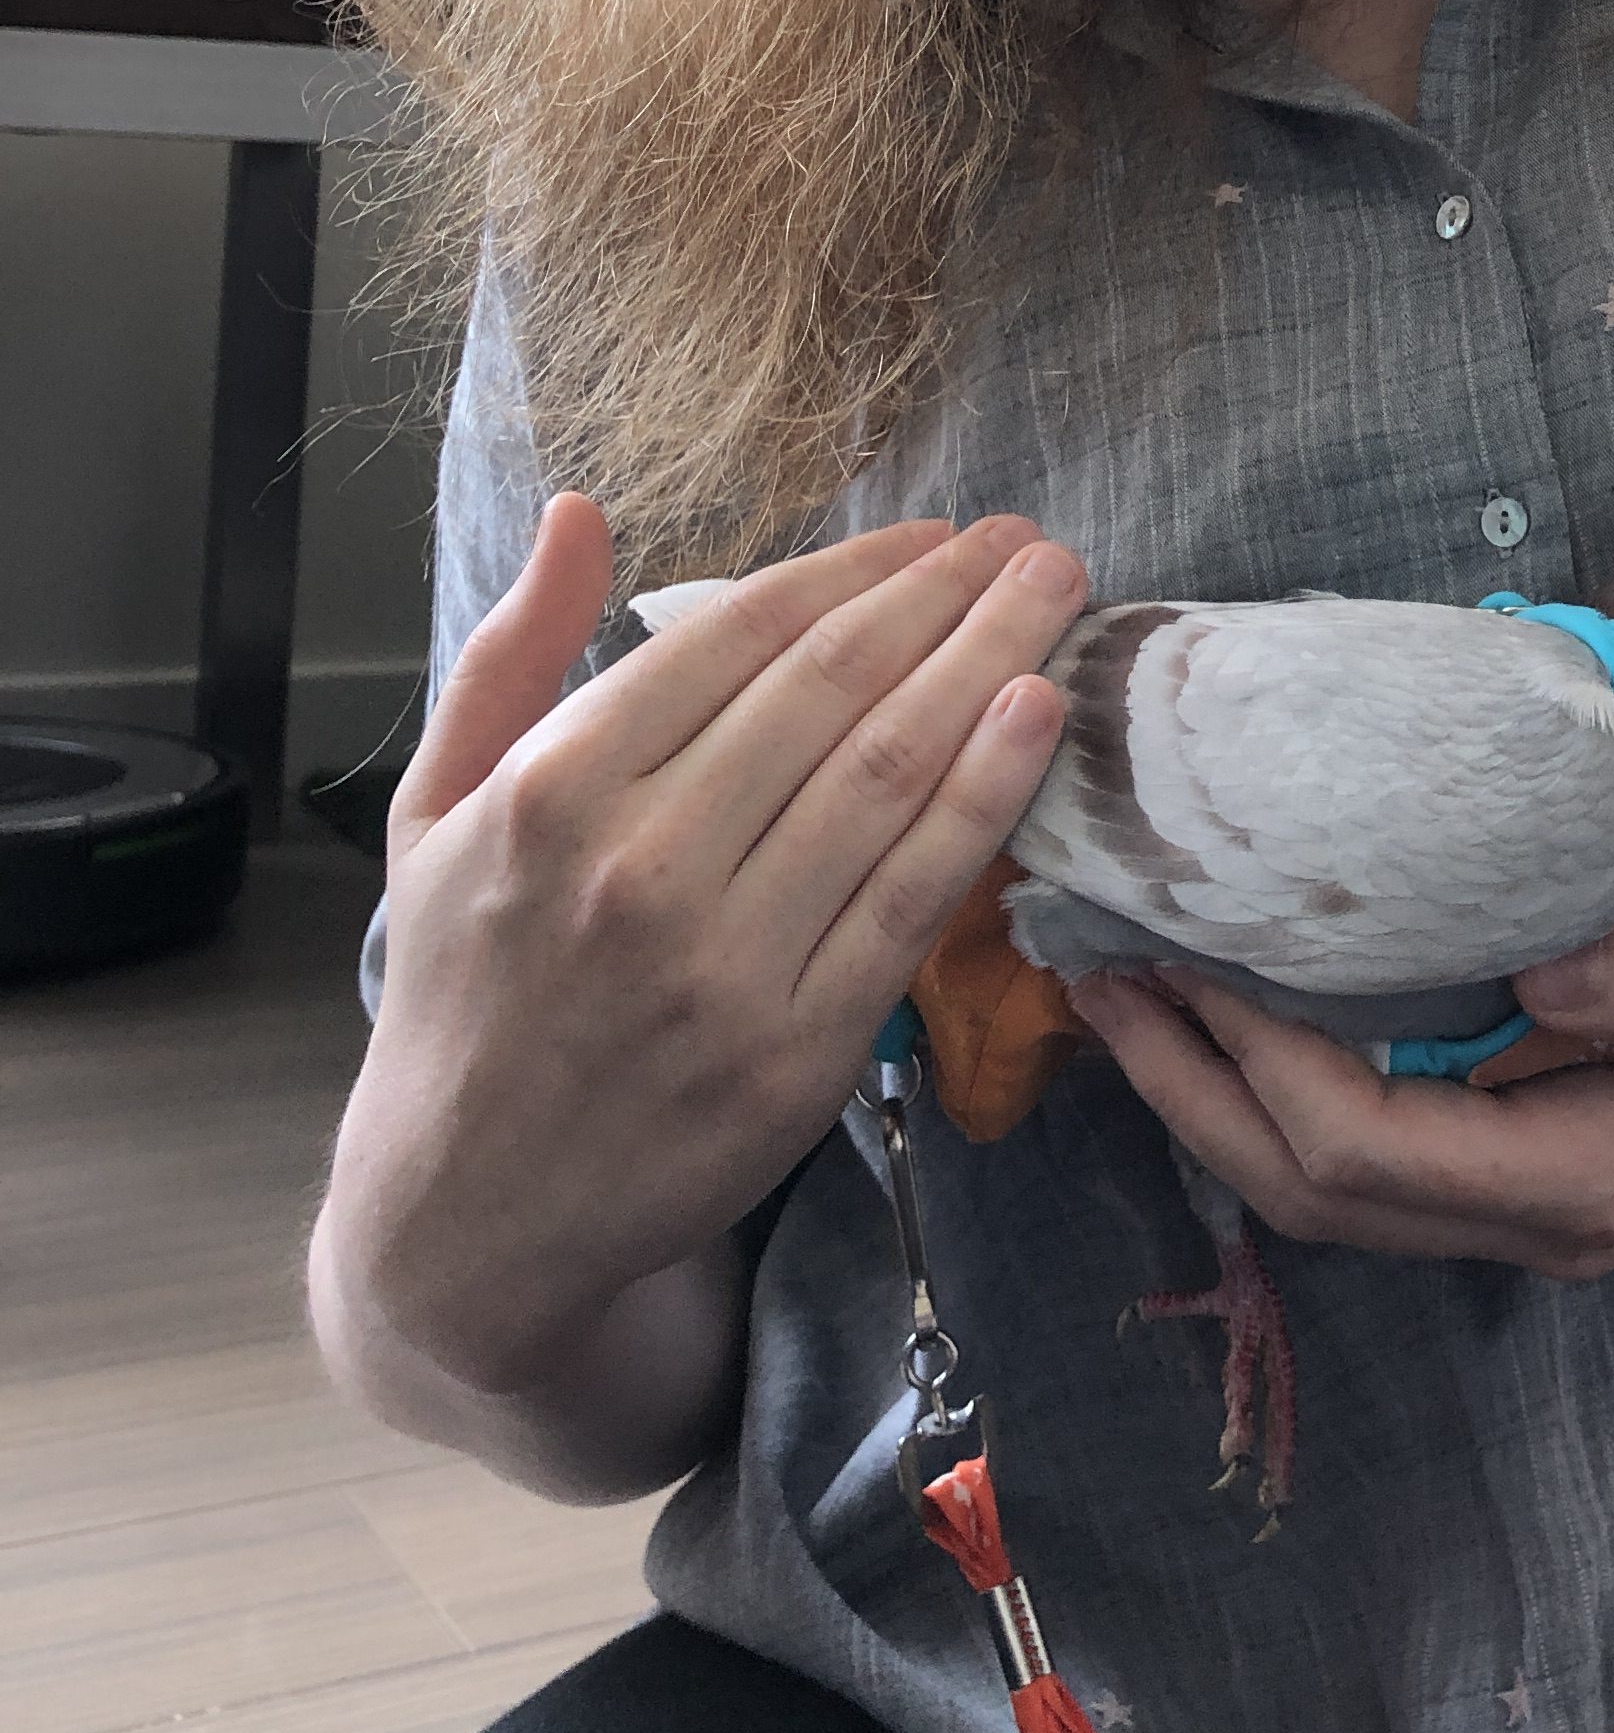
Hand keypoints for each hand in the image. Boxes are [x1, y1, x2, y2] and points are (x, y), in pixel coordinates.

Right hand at [323, 495, 1082, 1394]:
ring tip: (1058, 593)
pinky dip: (986, 795)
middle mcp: (641, 867)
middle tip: (1025, 539)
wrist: (466, 1220)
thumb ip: (510, 654)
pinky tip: (1039, 715)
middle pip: (830, 690)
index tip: (930, 534)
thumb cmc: (462, 990)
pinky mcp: (796, 1050)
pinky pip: (911, 895)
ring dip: (989, 663)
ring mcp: (725, 963)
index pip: (738, 638)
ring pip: (886, 775)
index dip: (852, 571)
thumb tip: (578, 512)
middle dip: (945, 596)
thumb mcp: (438, 809)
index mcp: (553, 791)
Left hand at [1068, 862, 1613, 1280]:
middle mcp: (1540, 1219)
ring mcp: (1523, 1201)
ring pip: (1318, 1188)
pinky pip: (1357, 1149)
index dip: (1254, 1066)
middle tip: (1093, 969)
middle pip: (1312, 1193)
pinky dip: (1268, 1082)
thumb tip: (1542, 977)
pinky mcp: (1512, 1155)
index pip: (1367, 1152)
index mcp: (1588, 1181)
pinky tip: (1225, 998)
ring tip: (1125, 980)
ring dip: (1208, 1092)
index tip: (1179, 958)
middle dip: (1187, 1089)